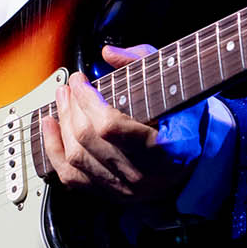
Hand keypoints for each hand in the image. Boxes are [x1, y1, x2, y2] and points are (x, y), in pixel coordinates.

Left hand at [39, 44, 189, 202]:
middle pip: (89, 140)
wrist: (196, 158)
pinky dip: (55, 152)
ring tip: (59, 101)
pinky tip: (50, 128)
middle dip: (71, 108)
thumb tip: (108, 54)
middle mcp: (143, 174)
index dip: (87, 100)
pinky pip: (73, 178)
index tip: (80, 79)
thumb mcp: (174, 82)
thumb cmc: (185, 118)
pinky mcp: (112, 194)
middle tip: (68, 87)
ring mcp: (126, 188)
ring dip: (61, 126)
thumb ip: (142, 63)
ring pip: (77, 159)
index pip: (110, 126)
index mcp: (164, 148)